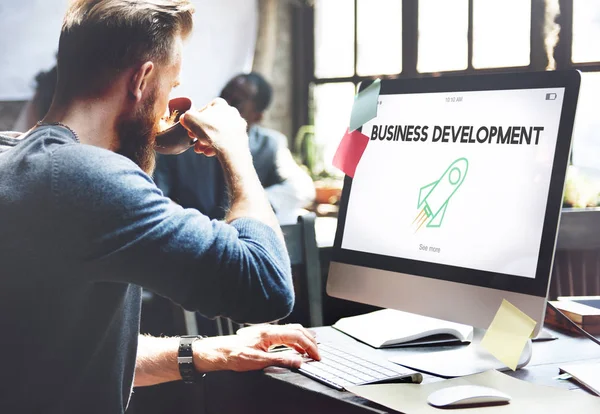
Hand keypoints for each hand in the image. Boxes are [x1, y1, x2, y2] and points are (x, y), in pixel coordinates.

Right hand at [179, 98, 248, 157]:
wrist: (231, 147)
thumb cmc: (211, 131)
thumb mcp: (190, 120)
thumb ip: (186, 117)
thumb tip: (184, 118)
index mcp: (220, 104)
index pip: (204, 109)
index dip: (195, 119)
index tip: (190, 128)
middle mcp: (232, 112)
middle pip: (211, 123)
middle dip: (200, 133)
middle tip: (193, 140)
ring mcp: (238, 126)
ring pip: (219, 133)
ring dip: (207, 142)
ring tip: (200, 149)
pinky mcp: (241, 138)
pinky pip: (226, 141)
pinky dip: (217, 147)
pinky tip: (209, 153)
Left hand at [193, 324, 319, 372]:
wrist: (220, 352)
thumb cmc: (234, 355)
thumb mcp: (258, 361)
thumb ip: (280, 360)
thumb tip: (298, 361)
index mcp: (269, 333)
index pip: (297, 335)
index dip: (309, 346)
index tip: (316, 356)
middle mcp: (269, 329)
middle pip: (297, 330)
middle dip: (310, 341)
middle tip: (318, 353)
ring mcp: (267, 331)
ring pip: (292, 330)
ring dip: (304, 339)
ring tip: (311, 350)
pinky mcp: (265, 335)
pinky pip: (285, 334)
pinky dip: (295, 340)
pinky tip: (297, 348)